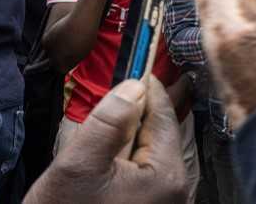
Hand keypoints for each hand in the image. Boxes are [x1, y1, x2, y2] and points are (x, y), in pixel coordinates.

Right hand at [24, 78, 186, 203]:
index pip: (164, 116)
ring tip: (111, 128)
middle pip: (161, 134)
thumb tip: (134, 87)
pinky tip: (108, 158)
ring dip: (131, 137)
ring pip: (151, 153)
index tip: (139, 65)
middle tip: (123, 91)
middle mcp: (177, 191)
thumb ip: (108, 122)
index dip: (148, 88)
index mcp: (167, 177)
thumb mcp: (79, 166)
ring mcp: (165, 202)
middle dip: (139, 114)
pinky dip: (128, 159)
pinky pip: (145, 173)